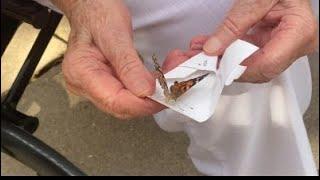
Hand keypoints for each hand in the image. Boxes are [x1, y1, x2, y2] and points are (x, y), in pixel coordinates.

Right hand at [52, 0, 162, 118]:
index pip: (114, 101)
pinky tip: (157, 80)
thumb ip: (128, 65)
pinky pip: (127, 94)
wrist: (91, 7)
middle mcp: (84, 85)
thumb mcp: (115, 35)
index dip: (141, 103)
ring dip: (150, 95)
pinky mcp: (104, 84)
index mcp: (81, 72)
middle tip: (171, 87)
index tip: (164, 96)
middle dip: (149, 100)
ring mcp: (93, 86)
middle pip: (121, 106)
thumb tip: (144, 92)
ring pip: (126, 102)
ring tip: (167, 79)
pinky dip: (144, 89)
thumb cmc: (97, 14)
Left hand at [192, 0, 317, 82]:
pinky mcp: (271, 43)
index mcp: (299, 32)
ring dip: (222, 59)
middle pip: (257, 69)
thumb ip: (234, 24)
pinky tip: (213, 46)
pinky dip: (228, 51)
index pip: (267, 63)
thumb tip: (213, 47)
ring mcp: (283, 45)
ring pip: (249, 65)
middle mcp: (295, 44)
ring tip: (201, 51)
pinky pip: (247, 54)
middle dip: (226, 65)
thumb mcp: (255, 0)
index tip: (216, 64)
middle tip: (203, 59)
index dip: (239, 67)